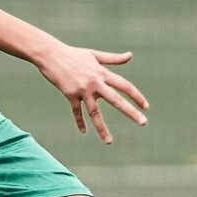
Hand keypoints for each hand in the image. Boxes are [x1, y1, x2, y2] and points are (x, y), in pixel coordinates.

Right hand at [34, 44, 149, 144]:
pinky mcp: (70, 95)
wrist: (50, 54)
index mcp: (102, 73)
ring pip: (95, 112)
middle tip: (143, 123)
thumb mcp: (94, 55)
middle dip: (131, 112)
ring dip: (102, 128)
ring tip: (109, 142)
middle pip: (116, 100)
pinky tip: (84, 131)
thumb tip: (130, 56)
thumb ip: (113, 58)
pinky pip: (77, 111)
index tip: (146, 107)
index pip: (124, 86)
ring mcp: (82, 90)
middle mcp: (95, 83)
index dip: (136, 96)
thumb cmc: (73, 54)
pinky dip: (80, 122)